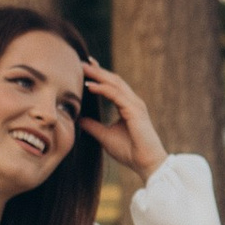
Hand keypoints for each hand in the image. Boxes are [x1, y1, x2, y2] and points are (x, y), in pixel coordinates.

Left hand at [80, 62, 167, 179]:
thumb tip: (79, 119)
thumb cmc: (130, 151)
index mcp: (128, 106)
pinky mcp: (135, 111)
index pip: (112, 85)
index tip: (86, 67)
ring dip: (98, 74)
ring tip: (83, 68)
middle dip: (98, 70)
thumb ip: (93, 126)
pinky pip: (116, 95)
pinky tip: (90, 86)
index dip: (100, 75)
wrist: (146, 163)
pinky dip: (102, 89)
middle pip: (114, 80)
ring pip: (115, 83)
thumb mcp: (105, 136)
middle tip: (82, 61)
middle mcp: (133, 102)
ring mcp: (135, 105)